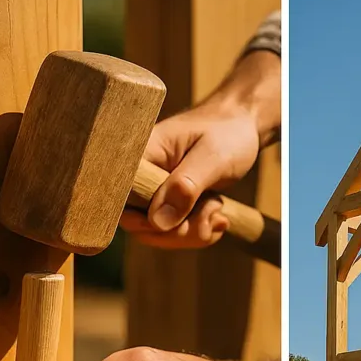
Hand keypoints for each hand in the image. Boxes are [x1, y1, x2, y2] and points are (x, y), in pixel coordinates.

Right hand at [121, 49, 279, 249]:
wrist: (241, 127)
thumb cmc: (226, 132)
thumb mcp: (212, 156)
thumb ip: (185, 186)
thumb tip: (157, 222)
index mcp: (138, 155)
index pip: (119, 200)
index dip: (145, 220)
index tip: (182, 217)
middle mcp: (138, 177)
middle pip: (137, 224)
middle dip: (178, 231)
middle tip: (214, 210)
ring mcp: (151, 192)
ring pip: (156, 233)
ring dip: (191, 232)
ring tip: (217, 209)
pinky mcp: (165, 204)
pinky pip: (171, 232)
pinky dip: (196, 232)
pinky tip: (217, 216)